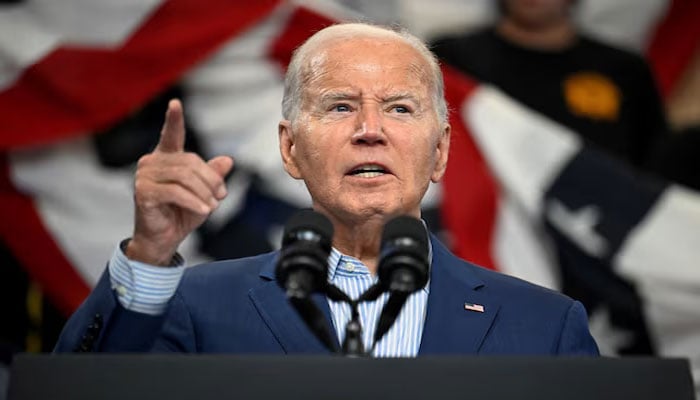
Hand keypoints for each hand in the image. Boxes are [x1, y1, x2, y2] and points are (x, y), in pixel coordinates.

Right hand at [126, 99, 233, 265]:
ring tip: (212, 207)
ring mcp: (144, 176)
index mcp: (166, 158)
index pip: (171, 135)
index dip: (174, 120)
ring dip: (204, 193)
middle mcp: (152, 162)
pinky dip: (194, 202)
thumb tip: (227, 160)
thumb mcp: (203, 193)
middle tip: (221, 197)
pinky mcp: (143, 192)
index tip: (175, 103)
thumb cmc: (181, 213)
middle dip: (211, 180)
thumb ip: (212, 176)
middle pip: (190, 162)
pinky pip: (176, 192)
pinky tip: (204, 211)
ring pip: (184, 177)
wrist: (164, 239)